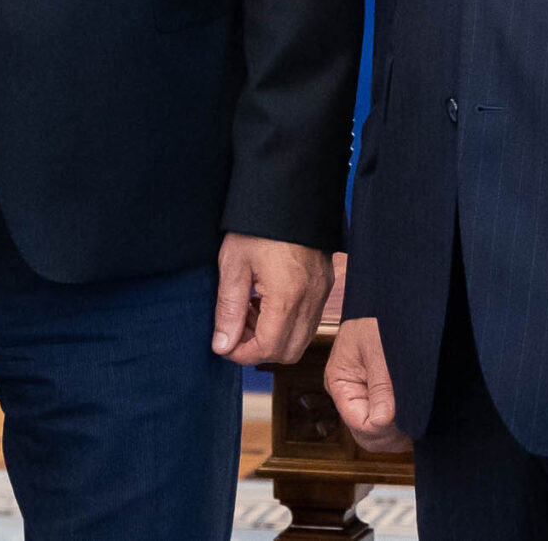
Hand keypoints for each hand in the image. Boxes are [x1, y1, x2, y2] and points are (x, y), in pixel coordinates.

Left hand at [212, 233, 332, 365]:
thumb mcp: (233, 265)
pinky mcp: (325, 283)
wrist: (288, 192)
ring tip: (249, 310)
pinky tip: (266, 300)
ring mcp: (322, 291)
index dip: (242, 354)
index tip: (224, 343)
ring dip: (273, 336)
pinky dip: (287, 322)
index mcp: (287, 295)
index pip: (268, 348)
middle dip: (259, 348)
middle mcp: (311, 298)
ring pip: (301, 338)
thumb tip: (223, 345)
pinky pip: (309, 320)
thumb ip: (228, 309)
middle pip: (288, 351)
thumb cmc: (257, 224)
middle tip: (236, 327)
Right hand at [324, 315, 407, 452]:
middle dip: (390, 435)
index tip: (405, 420)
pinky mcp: (381, 399)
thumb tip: (382, 421)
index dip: (381, 428)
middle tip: (416, 424)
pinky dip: (404, 426)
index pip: (357, 422)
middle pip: (366, 435)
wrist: (399, 304)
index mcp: (340, 381)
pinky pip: (390, 425)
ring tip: (419, 419)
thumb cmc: (384, 319)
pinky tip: (419, 417)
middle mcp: (350, 394)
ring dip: (399, 433)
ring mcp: (365, 398)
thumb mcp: (379, 348)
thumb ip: (381, 385)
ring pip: (379, 435)